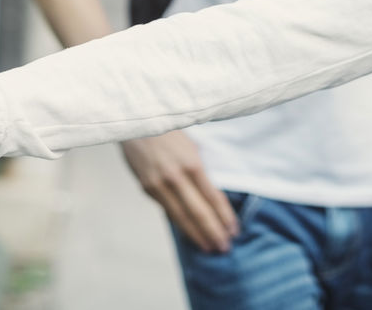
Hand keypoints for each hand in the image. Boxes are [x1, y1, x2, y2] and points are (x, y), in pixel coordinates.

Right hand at [120, 131, 238, 252]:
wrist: (137, 124)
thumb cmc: (170, 132)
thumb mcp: (191, 147)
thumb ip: (199, 171)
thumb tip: (211, 196)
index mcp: (192, 164)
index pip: (213, 197)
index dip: (224, 216)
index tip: (234, 230)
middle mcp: (176, 177)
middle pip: (199, 212)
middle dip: (213, 232)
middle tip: (224, 247)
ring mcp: (159, 185)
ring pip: (181, 217)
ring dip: (196, 234)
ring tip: (209, 247)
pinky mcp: (146, 188)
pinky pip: (167, 210)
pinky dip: (180, 224)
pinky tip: (189, 232)